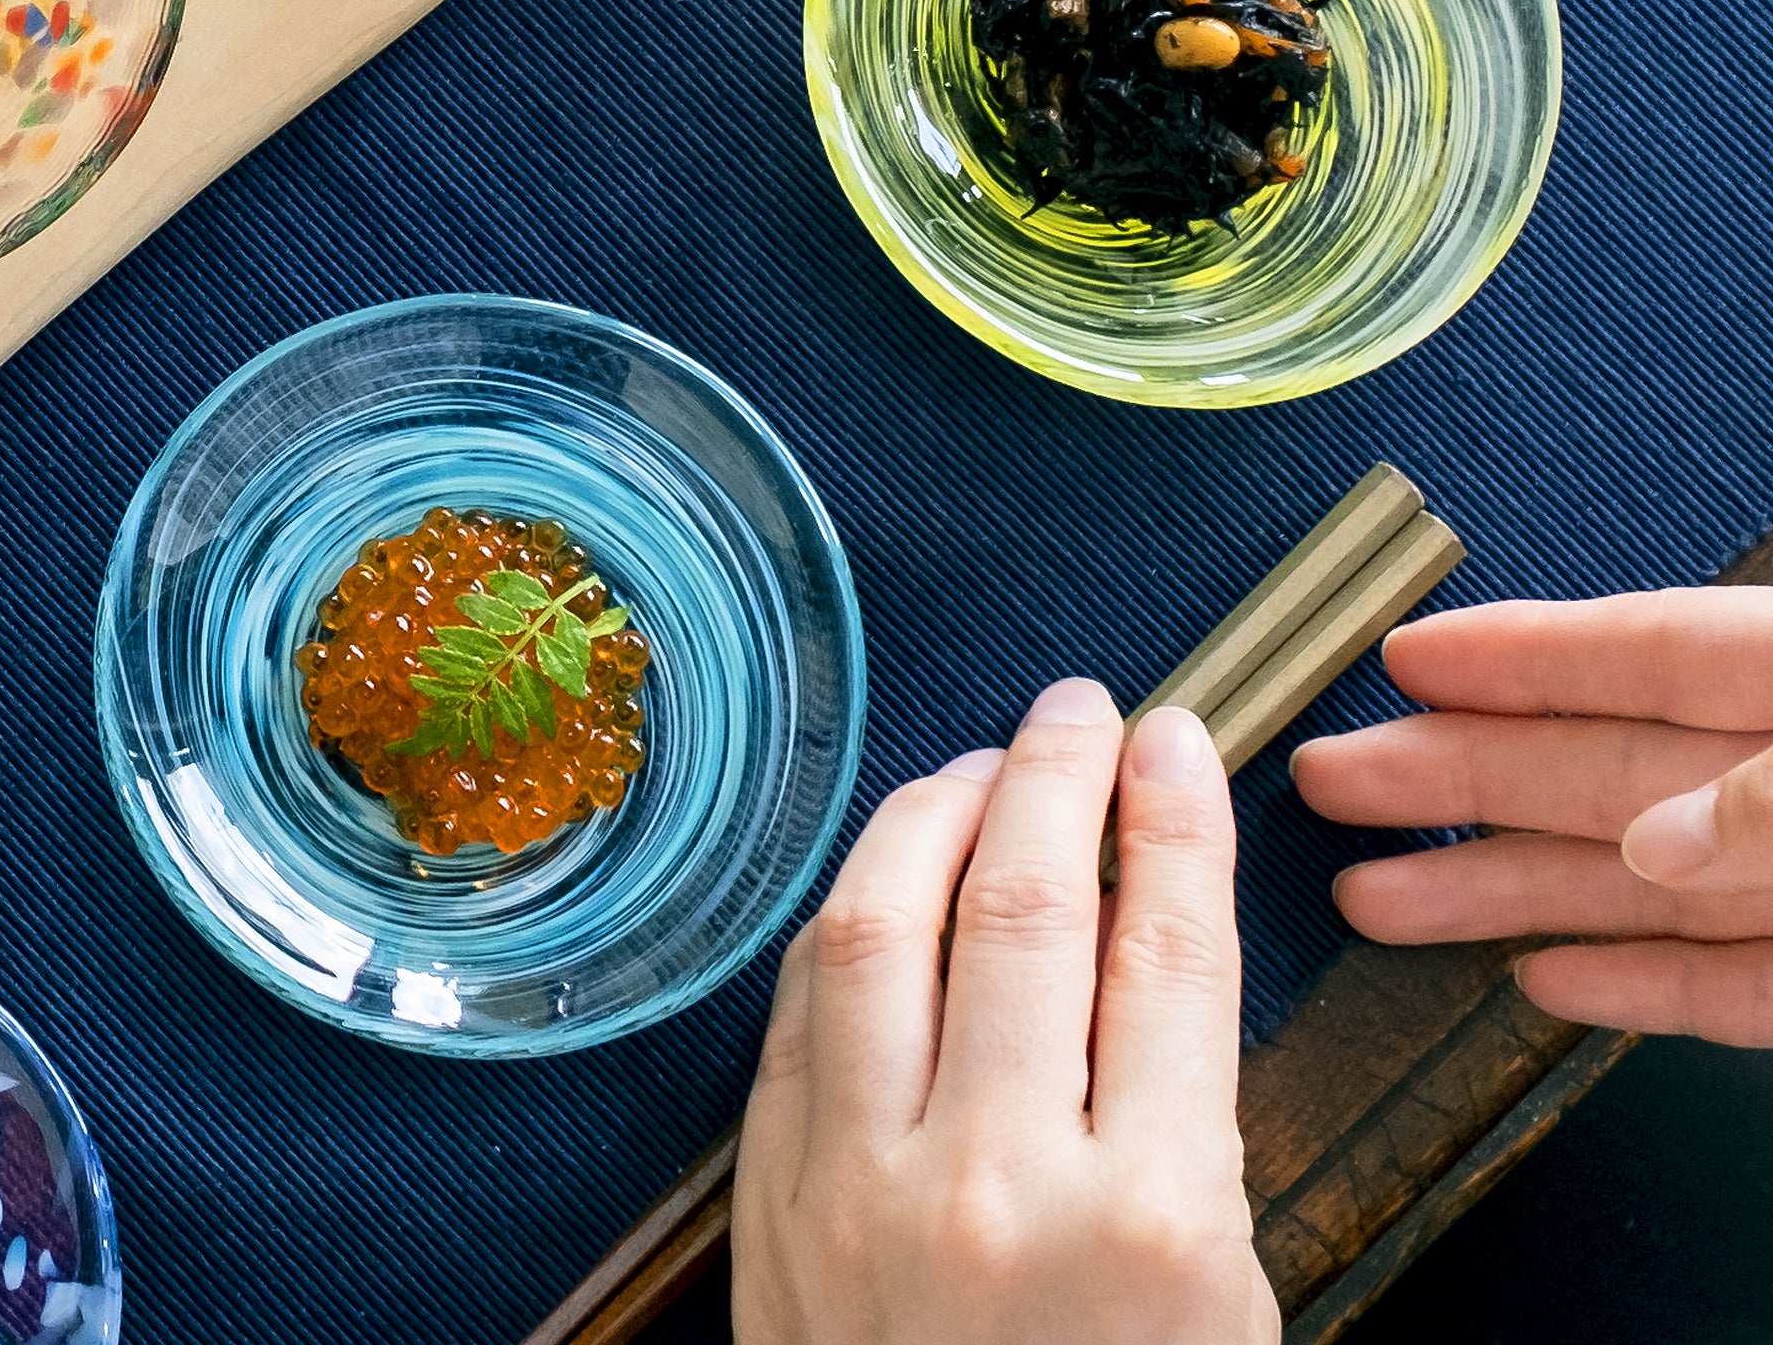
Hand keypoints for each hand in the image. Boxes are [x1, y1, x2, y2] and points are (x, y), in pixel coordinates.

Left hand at [734, 680, 1276, 1344]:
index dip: (1178, 815)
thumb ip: (1188, 1116)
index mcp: (1156, 1224)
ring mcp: (864, 1188)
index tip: (1179, 742)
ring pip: (890, 920)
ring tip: (987, 767)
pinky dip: (851, 910)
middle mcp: (1000, 1185)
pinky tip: (892, 869)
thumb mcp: (1222, 1301)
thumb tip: (1145, 924)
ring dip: (941, 810)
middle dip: (1064, 772)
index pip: (1172, 946)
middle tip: (1085, 711)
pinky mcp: (773, 1202)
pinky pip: (803, 1000)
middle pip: (1029, 900)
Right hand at [1291, 589, 1772, 1044]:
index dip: (1519, 655)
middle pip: (1601, 773)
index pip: (1648, 655)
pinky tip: (1542, 981)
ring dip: (1499, 892)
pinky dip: (1634, 988)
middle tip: (1335, 777)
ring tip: (1375, 898)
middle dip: (1454, 775)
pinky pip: (1726, 989)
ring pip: (1636, 889)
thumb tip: (1658, 842)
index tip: (1408, 656)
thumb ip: (1768, 799)